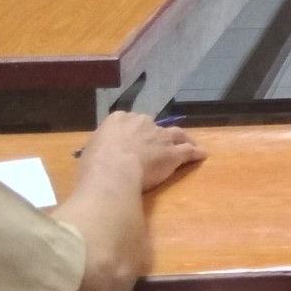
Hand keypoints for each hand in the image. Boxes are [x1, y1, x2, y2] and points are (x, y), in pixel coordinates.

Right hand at [77, 111, 206, 193]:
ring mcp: (160, 136)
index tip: (133, 139)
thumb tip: (101, 154)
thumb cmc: (95, 164)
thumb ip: (100, 148)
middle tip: (159, 144)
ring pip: (175, 134)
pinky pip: (187, 151)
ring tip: (188, 144)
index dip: (132, 131)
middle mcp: (142, 122)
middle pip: (153, 126)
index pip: (128, 120)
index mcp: (118, 119)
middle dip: (156, 134)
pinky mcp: (173, 153)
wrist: (114, 171)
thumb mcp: (90, 149)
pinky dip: (195, 153)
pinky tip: (200, 155)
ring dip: (182, 139)